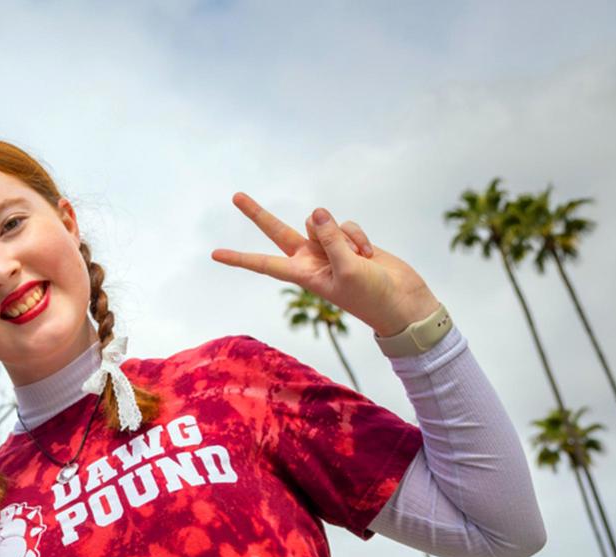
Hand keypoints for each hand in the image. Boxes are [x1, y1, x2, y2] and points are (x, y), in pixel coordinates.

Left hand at [211, 192, 439, 335]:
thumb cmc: (371, 295)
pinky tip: (369, 254)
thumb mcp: (348, 270)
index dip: (239, 258)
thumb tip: (315, 212)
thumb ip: (331, 239)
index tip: (214, 254)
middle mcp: (309, 259)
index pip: (263, 264)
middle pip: (278, 232)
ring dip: (342, 235)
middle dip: (258, 214)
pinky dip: (359, 237)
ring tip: (358, 257)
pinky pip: (345, 225)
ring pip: (321, 223)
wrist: (400, 302)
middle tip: (235, 196)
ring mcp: (328, 248)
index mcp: (302, 274)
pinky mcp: (347, 240)